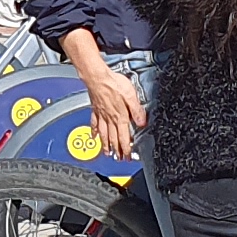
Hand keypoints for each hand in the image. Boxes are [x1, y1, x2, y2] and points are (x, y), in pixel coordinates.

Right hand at [66, 39, 146, 158]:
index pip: (124, 137)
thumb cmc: (113, 84)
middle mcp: (109, 118)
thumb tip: (142, 123)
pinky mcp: (95, 109)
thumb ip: (137, 111)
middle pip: (113, 139)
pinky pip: (94, 124)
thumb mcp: (131, 96)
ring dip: (106, 145)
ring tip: (107, 153)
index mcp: (120, 117)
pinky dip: (94, 132)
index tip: (128, 157)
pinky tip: (94, 136)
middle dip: (116, 151)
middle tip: (118, 159)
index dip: (126, 149)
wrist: (97, 77)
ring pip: (104, 134)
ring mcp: (101, 115)